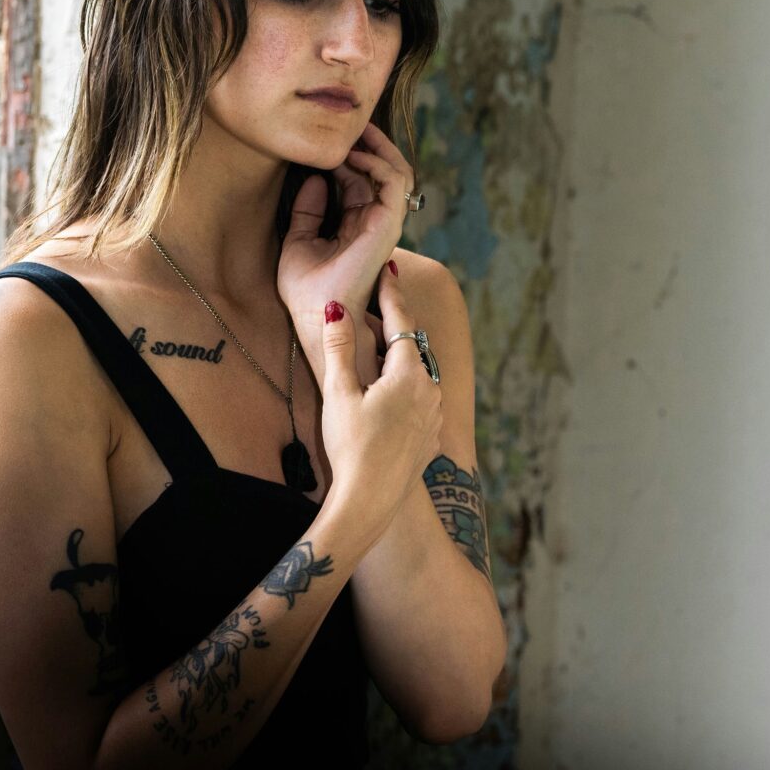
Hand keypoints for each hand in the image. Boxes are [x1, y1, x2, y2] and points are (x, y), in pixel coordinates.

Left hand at [277, 121, 414, 328]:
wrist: (314, 313)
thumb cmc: (305, 289)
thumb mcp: (298, 240)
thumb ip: (308, 212)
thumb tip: (315, 180)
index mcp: (356, 227)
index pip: (361, 182)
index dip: (346, 157)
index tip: (325, 143)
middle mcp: (374, 224)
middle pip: (383, 173)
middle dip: (370, 145)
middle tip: (350, 125)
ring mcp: (383, 225)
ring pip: (397, 173)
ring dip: (378, 148)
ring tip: (356, 132)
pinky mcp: (387, 226)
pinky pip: (394, 184)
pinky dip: (377, 163)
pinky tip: (352, 156)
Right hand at [318, 261, 442, 537]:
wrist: (371, 502)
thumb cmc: (351, 447)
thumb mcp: (339, 394)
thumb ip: (339, 347)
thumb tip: (335, 306)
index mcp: (409, 373)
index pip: (401, 321)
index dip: (391, 293)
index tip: (387, 267)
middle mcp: (430, 388)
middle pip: (412, 345)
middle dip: (394, 323)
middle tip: (378, 301)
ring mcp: (434, 413)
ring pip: (419, 371)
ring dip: (400, 355)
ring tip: (379, 345)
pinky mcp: (431, 435)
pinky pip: (421, 396)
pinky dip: (405, 384)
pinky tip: (388, 391)